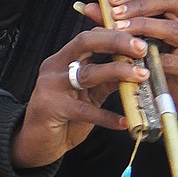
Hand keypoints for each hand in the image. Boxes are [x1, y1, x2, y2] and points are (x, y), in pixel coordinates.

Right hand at [10, 28, 150, 169]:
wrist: (36, 141)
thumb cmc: (64, 115)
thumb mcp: (89, 93)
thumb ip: (108, 80)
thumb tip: (137, 70)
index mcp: (64, 58)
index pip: (91, 36)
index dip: (116, 34)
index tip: (140, 41)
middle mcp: (56, 66)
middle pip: (86, 42)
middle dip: (116, 41)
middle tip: (141, 48)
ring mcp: (51, 85)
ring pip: (88, 73)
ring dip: (118, 72)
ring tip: (141, 76)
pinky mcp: (51, 108)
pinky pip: (85, 111)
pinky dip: (107, 116)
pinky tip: (124, 121)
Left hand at [79, 0, 177, 131]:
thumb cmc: (158, 67)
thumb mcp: (140, 42)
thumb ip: (118, 23)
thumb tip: (89, 7)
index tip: (111, 0)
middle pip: (170, 3)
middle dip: (139, 7)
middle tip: (115, 14)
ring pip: (172, 29)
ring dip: (143, 27)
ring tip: (119, 31)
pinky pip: (170, 60)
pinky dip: (149, 58)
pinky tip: (131, 57)